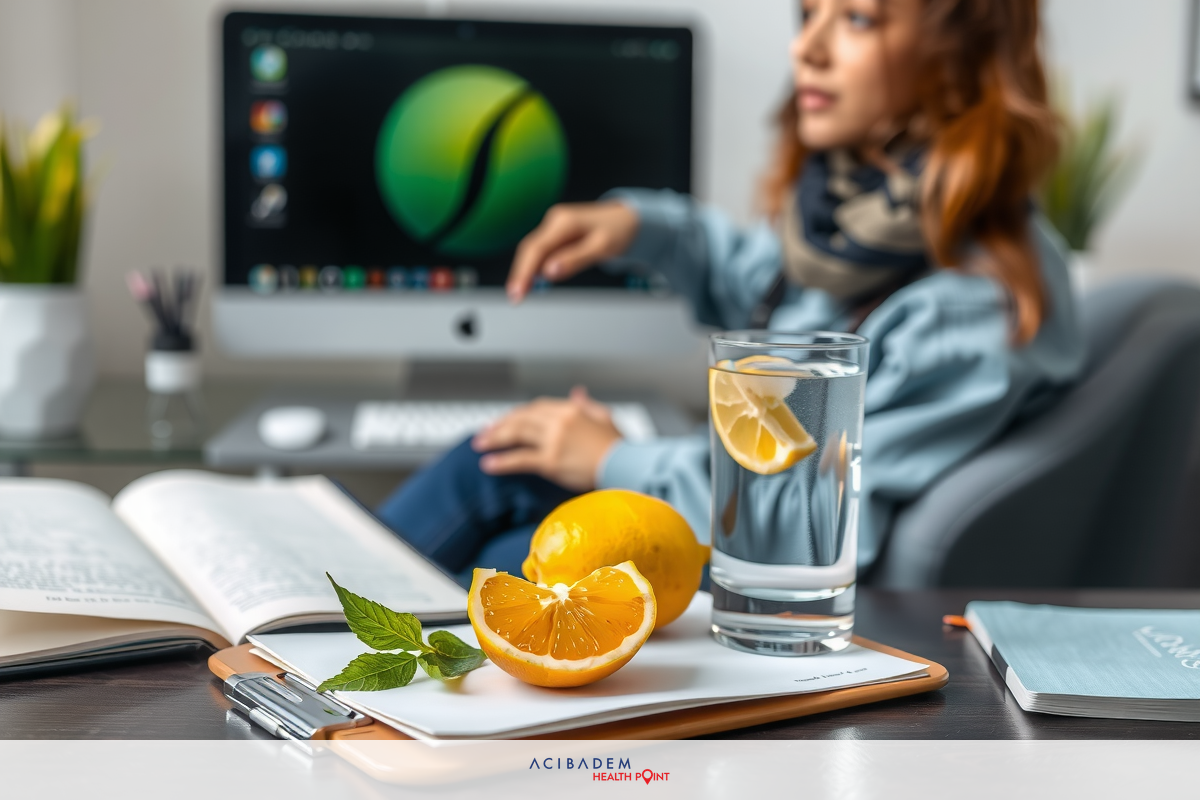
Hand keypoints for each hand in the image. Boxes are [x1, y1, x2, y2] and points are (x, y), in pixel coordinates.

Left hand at [471, 387, 622, 491]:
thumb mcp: (604, 417)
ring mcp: (554, 440)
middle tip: (485, 433)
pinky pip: (520, 459)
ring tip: (480, 444)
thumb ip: (587, 405)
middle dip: (500, 425)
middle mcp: (559, 421)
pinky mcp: (551, 461)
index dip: (518, 415)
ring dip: (495, 438)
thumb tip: (577, 393)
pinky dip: (502, 461)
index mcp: (571, 409)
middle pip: (521, 418)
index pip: (536, 408)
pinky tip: (489, 464)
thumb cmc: (619, 447)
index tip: (507, 421)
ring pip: (516, 434)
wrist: (627, 466)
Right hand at [506, 201, 638, 302]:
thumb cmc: (617, 230)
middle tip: (515, 298)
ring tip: (520, 294)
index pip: (536, 249)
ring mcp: (554, 228)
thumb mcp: (601, 247)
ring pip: (533, 251)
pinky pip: (542, 252)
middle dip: (520, 274)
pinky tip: (532, 282)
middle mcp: (555, 222)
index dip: (523, 271)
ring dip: (525, 272)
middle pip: (530, 249)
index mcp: (564, 222)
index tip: (518, 291)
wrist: (627, 219)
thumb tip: (549, 273)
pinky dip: (535, 268)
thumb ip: (574, 260)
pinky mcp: (557, 235)